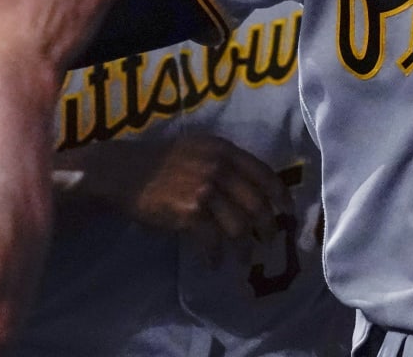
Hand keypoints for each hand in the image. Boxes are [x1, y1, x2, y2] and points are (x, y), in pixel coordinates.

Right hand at [68, 134, 291, 261]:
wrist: (124, 173)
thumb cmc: (160, 162)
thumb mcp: (198, 149)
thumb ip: (224, 162)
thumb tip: (251, 189)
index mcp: (224, 150)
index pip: (264, 173)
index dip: (281, 195)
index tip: (287, 211)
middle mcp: (219, 167)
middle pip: (257, 203)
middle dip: (267, 227)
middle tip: (269, 241)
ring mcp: (205, 190)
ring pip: (239, 227)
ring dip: (244, 249)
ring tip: (243, 260)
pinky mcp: (190, 213)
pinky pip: (213, 242)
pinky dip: (215, 257)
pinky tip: (213, 264)